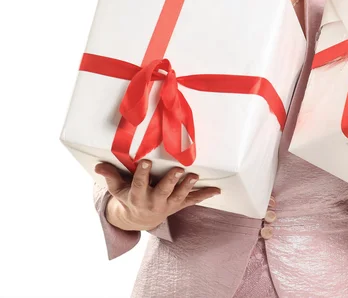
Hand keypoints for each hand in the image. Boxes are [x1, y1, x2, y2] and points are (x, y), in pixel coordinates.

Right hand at [94, 160, 220, 230]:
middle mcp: (154, 202)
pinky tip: (216, 190)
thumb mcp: (117, 189)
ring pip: (179, 196)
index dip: (142, 173)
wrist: (138, 220)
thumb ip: (110, 176)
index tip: (146, 161)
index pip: (139, 184)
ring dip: (188, 187)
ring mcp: (168, 205)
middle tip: (178, 169)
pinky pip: (192, 201)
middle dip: (171, 181)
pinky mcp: (178, 205)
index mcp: (137, 196)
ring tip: (195, 176)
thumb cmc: (128, 198)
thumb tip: (98, 165)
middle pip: (163, 191)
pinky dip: (205, 195)